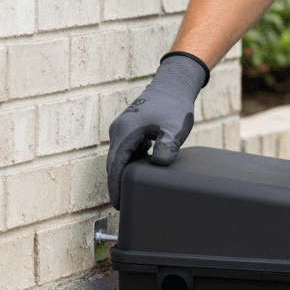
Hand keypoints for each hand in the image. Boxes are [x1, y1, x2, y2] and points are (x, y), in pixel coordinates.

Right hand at [106, 53, 207, 207]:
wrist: (174, 84)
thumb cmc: (174, 105)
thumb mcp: (175, 127)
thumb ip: (167, 145)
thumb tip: (158, 163)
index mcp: (125, 132)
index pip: (115, 167)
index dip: (115, 187)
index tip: (118, 205)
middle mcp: (119, 130)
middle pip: (114, 163)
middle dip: (118, 183)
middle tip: (125, 204)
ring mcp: (122, 127)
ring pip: (120, 156)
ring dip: (124, 171)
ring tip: (133, 190)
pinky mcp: (129, 126)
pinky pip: (126, 148)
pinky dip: (130, 161)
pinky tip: (142, 169)